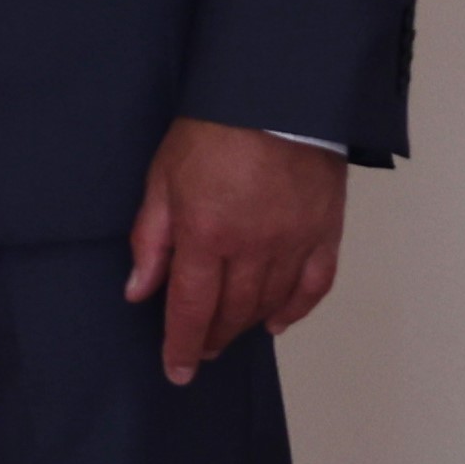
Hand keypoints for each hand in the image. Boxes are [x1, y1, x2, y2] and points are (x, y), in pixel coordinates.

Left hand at [121, 121, 345, 386]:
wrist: (278, 92)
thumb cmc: (215, 128)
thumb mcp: (163, 176)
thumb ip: (151, 238)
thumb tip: (139, 290)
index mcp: (207, 234)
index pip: (191, 309)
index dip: (181, 346)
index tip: (177, 371)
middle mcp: (253, 247)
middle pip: (231, 313)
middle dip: (211, 338)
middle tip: (199, 348)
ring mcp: (294, 242)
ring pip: (270, 304)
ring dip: (246, 326)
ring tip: (229, 332)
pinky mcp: (325, 231)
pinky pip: (314, 285)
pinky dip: (295, 310)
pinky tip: (276, 321)